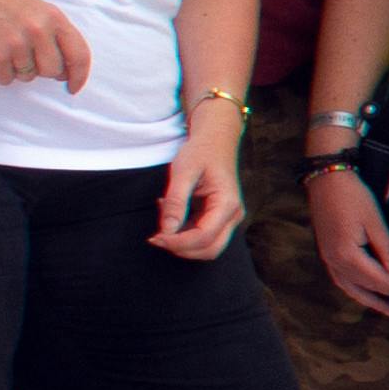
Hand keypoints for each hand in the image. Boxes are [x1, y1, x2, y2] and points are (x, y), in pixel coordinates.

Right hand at [0, 0, 94, 92]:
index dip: (79, 76)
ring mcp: (17, 44)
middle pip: (53, 71)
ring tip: (4, 46)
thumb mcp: (38, 10)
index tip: (72, 87)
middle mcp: (38, 30)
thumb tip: (65, 72)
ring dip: (17, 68)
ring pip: (28, 77)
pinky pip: (6, 79)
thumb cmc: (3, 4)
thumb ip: (56, 36)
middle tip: (24, 54)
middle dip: (40, 69)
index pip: (79, 54)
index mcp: (54, 17)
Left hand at [155, 119, 244, 257]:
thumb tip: (167, 230)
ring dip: (183, 244)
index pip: (204, 237)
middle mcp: (233, 215)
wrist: (216, 139)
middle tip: (156, 238)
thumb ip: (175, 202)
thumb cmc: (200, 152)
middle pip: (210, 250)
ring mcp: (229, 218)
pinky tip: (172, 215)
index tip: (155, 237)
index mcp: (227, 204)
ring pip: (207, 248)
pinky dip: (185, 234)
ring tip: (164, 221)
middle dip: (182, 249)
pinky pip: (203, 237)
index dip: (178, 242)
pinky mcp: (220, 218)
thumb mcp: (183, 172)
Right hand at [310, 163, 388, 315]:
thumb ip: (388, 251)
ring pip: (351, 288)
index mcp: (347, 255)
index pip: (379, 280)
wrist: (326, 178)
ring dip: (371, 300)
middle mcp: (334, 262)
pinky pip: (341, 280)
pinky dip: (356, 290)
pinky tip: (367, 293)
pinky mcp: (326, 252)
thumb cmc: (352, 195)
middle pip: (366, 287)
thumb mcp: (375, 221)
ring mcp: (328, 258)